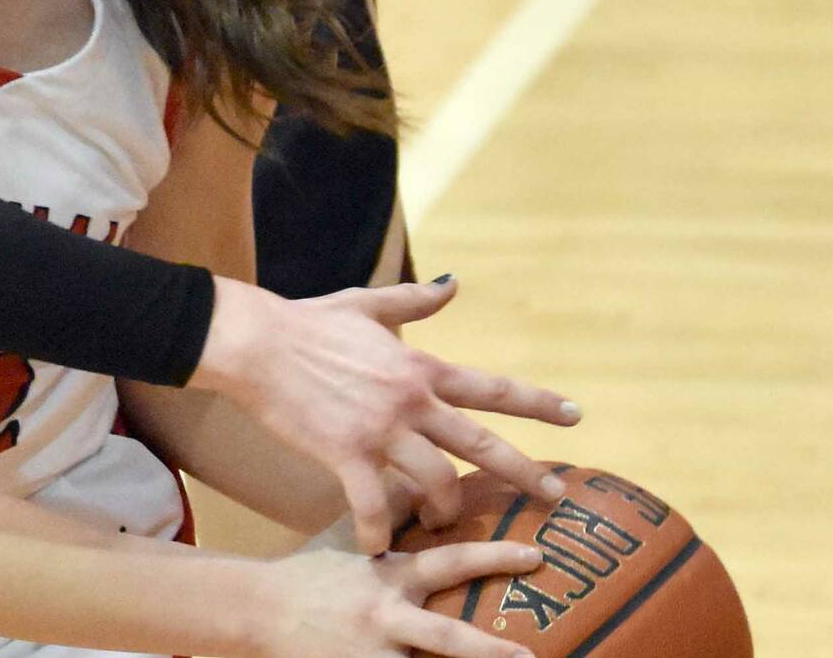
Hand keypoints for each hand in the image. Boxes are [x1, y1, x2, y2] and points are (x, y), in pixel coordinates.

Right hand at [189, 275, 581, 553]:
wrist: (257, 342)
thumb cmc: (306, 322)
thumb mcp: (365, 305)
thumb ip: (413, 301)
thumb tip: (453, 284)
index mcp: (418, 367)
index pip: (490, 388)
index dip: (537, 402)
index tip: (575, 415)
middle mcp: (409, 401)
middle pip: (481, 443)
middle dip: (522, 472)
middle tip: (553, 494)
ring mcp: (380, 430)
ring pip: (435, 480)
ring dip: (444, 508)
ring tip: (442, 525)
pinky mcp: (345, 453)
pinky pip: (372, 503)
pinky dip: (376, 529)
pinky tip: (374, 548)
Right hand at [258, 542, 544, 657]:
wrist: (257, 608)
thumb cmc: (312, 573)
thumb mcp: (348, 538)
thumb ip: (387, 514)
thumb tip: (421, 479)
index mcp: (391, 578)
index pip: (449, 562)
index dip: (492, 557)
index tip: (534, 555)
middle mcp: (386, 616)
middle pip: (446, 636)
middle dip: (489, 650)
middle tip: (529, 656)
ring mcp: (373, 653)